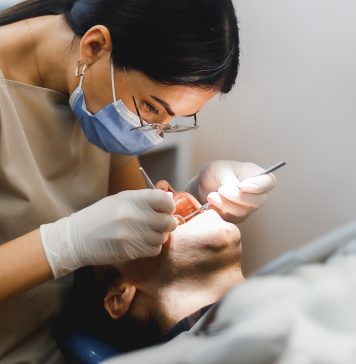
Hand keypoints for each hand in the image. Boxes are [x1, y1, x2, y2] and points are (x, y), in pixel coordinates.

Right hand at [40, 189, 176, 277]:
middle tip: (161, 223)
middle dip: (168, 223)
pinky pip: (154, 250)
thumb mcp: (120, 200)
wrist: (77, 238)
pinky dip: (152, 247)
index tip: (166, 208)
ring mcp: (132, 235)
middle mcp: (133, 215)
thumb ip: (143, 200)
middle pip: (167, 221)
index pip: (164, 199)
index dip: (169, 205)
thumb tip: (168, 202)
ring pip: (162, 238)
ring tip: (148, 233)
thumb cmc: (100, 216)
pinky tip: (142, 243)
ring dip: (159, 236)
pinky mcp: (130, 251)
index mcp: (131, 199)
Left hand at [186, 160, 275, 223]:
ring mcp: (247, 208)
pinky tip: (210, 203)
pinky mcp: (236, 219)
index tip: (242, 186)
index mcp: (256, 175)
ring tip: (212, 195)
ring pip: (243, 212)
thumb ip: (230, 179)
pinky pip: (231, 220)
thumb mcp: (220, 169)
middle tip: (221, 190)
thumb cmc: (215, 173)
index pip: (269, 182)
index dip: (259, 185)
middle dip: (238, 197)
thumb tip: (237, 190)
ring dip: (225, 204)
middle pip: (259, 200)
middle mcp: (256, 194)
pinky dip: (219, 212)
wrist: (202, 186)